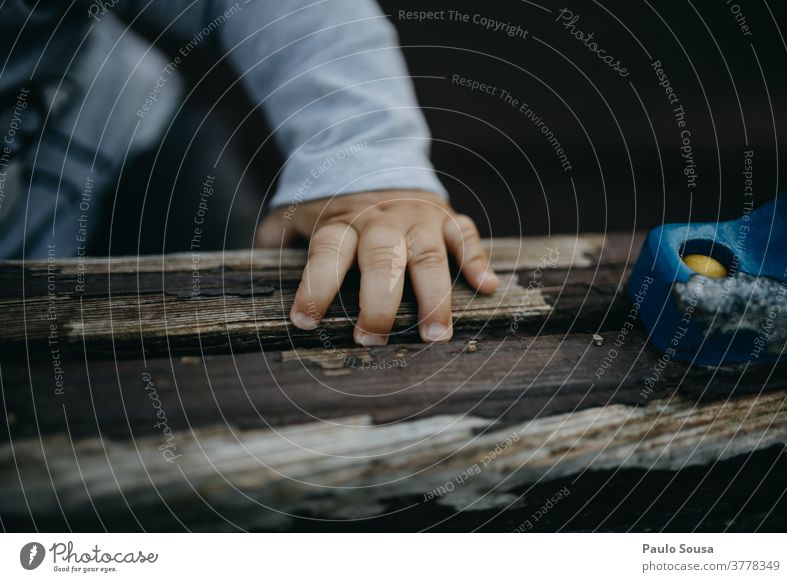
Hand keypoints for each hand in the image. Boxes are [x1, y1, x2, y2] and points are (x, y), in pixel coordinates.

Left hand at [256, 190, 497, 344]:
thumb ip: (274, 241)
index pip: (326, 254)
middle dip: (379, 301)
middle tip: (373, 339)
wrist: (373, 156)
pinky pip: (465, 236)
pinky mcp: (445, 217)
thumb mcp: (296, 215)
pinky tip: (486, 288)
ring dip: (434, 295)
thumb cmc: (331, 205)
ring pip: (428, 255)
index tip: (304, 323)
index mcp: (340, 221)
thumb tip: (246, 271)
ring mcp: (416, 218)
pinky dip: (476, 261)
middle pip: (381, 259)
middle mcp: (380, 220)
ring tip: (436, 336)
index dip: (315, 288)